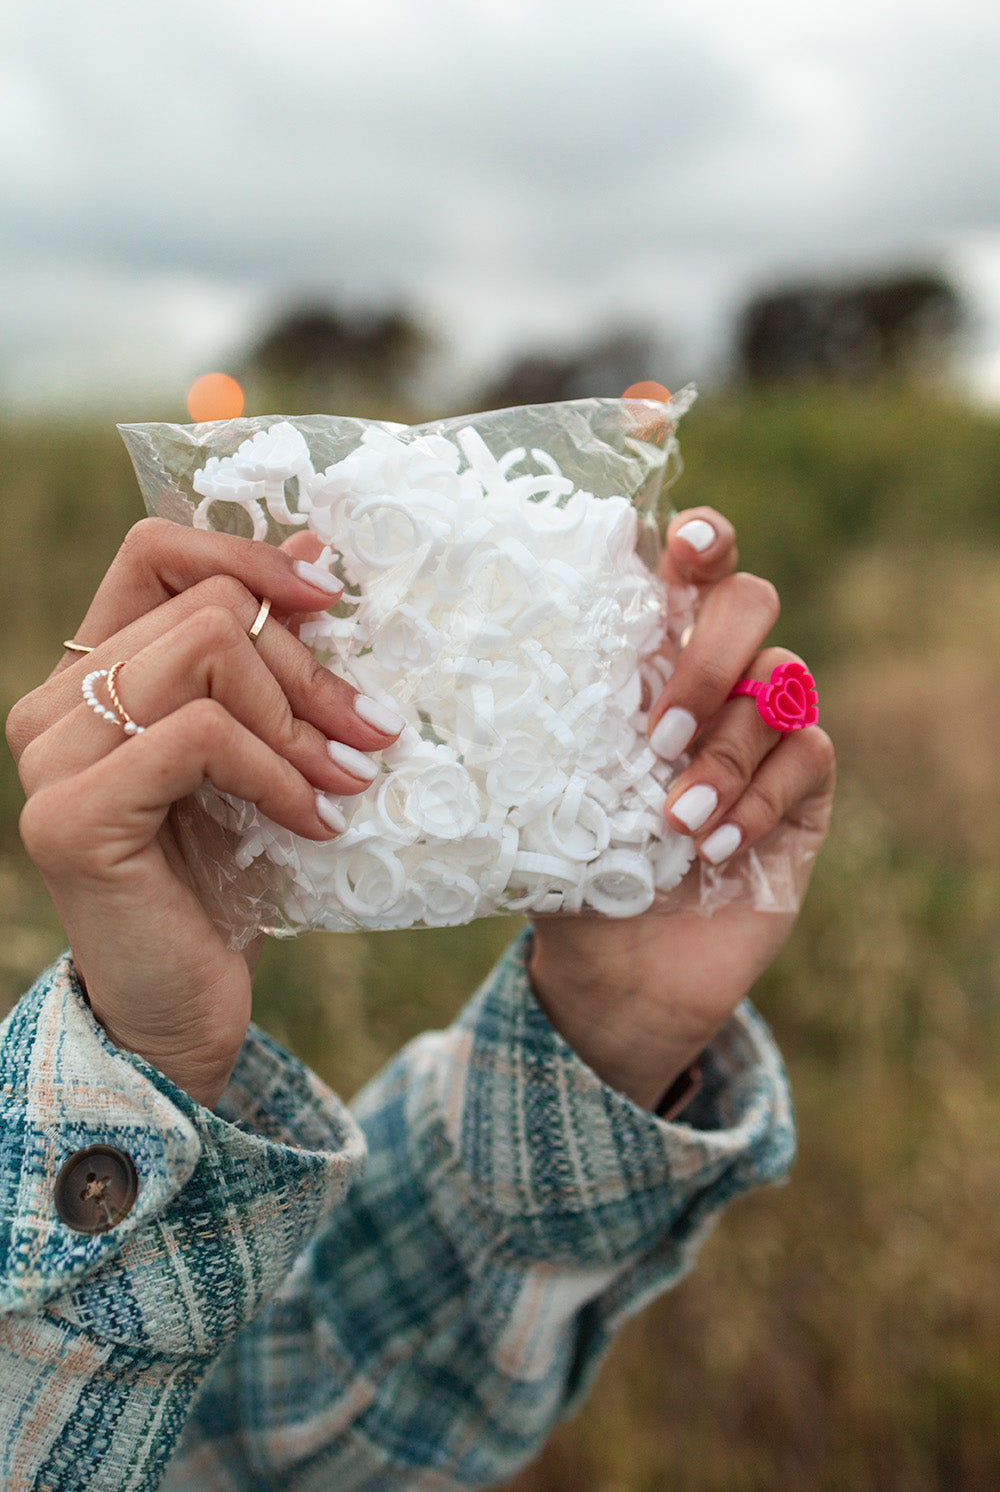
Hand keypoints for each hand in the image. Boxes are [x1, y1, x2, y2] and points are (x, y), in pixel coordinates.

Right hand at [6, 520, 402, 1106]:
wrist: (178, 1009)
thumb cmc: (220, 879)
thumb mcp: (252, 753)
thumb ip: (260, 664)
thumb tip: (314, 555)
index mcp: (90, 676)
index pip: (155, 551)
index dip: (246, 556)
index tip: (330, 599)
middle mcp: (54, 704)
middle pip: (206, 607)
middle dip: (307, 668)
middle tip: (367, 734)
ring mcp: (54, 757)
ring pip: (204, 652)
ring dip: (299, 721)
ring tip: (343, 781)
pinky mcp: (74, 814)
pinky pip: (202, 734)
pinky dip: (276, 772)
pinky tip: (311, 823)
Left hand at [527, 509, 834, 1110]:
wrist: (621, 974)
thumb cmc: (571, 872)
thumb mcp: (534, 802)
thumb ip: (529, 742)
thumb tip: (453, 688)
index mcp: (647, 660)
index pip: (689, 568)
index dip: (702, 538)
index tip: (687, 549)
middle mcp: (715, 679)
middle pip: (750, 602)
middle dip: (709, 656)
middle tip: (656, 732)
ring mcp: (765, 731)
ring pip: (783, 682)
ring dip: (724, 750)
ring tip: (672, 818)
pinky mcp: (804, 792)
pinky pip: (808, 754)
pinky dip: (760, 798)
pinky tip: (713, 846)